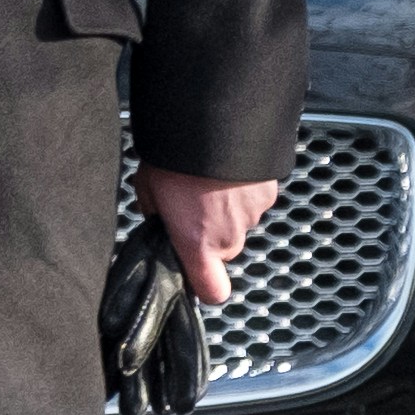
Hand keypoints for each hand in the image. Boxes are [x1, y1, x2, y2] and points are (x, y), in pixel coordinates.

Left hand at [143, 166, 275, 312]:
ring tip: (208, 180)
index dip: (204, 285)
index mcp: (197, 244)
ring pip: (238, 223)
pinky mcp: (268, 194)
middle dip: (209, 233)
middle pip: (223, 250)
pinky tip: (227, 170)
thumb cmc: (174, 157)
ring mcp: (252, 216)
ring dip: (226, 209)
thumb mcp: (147, 187)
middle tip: (192, 203)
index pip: (212, 292)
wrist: (213, 122)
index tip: (194, 271)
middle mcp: (228, 237)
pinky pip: (252, 201)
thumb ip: (156, 213)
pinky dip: (242, 190)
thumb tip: (159, 216)